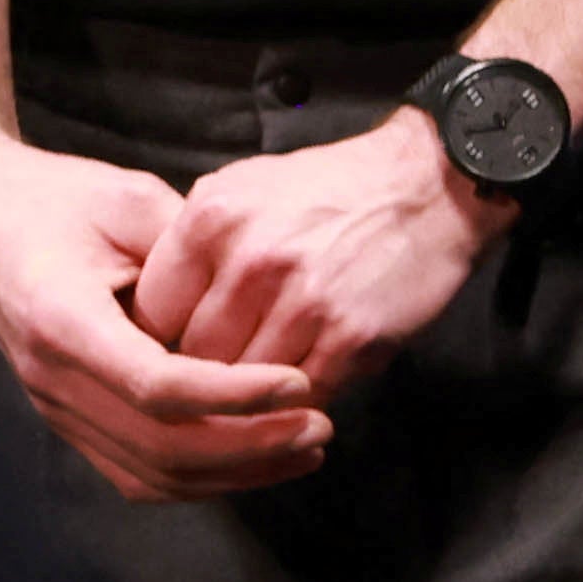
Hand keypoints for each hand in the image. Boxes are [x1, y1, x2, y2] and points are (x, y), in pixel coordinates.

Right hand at [0, 113, 325, 502]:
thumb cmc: (58, 198)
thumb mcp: (130, 200)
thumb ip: (192, 249)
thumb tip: (265, 292)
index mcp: (62, 320)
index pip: (155, 385)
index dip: (234, 394)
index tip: (299, 382)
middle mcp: (53, 377)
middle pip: (158, 447)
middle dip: (249, 446)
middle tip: (321, 426)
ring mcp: (55, 406)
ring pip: (149, 473)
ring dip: (233, 472)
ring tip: (304, 447)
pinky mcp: (68, 416)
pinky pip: (134, 469)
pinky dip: (200, 475)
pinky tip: (256, 456)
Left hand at [138, 108, 509, 397]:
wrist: (432, 184)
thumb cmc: (332, 188)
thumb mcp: (244, 187)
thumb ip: (194, 244)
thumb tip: (149, 309)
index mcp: (212, 219)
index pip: (150, 313)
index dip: (158, 338)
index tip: (175, 345)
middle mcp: (252, 261)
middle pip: (193, 357)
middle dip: (205, 368)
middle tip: (226, 364)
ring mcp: (304, 302)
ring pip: (242, 385)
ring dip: (253, 390)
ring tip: (266, 376)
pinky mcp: (351, 338)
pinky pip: (302, 395)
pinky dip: (300, 397)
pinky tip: (309, 375)